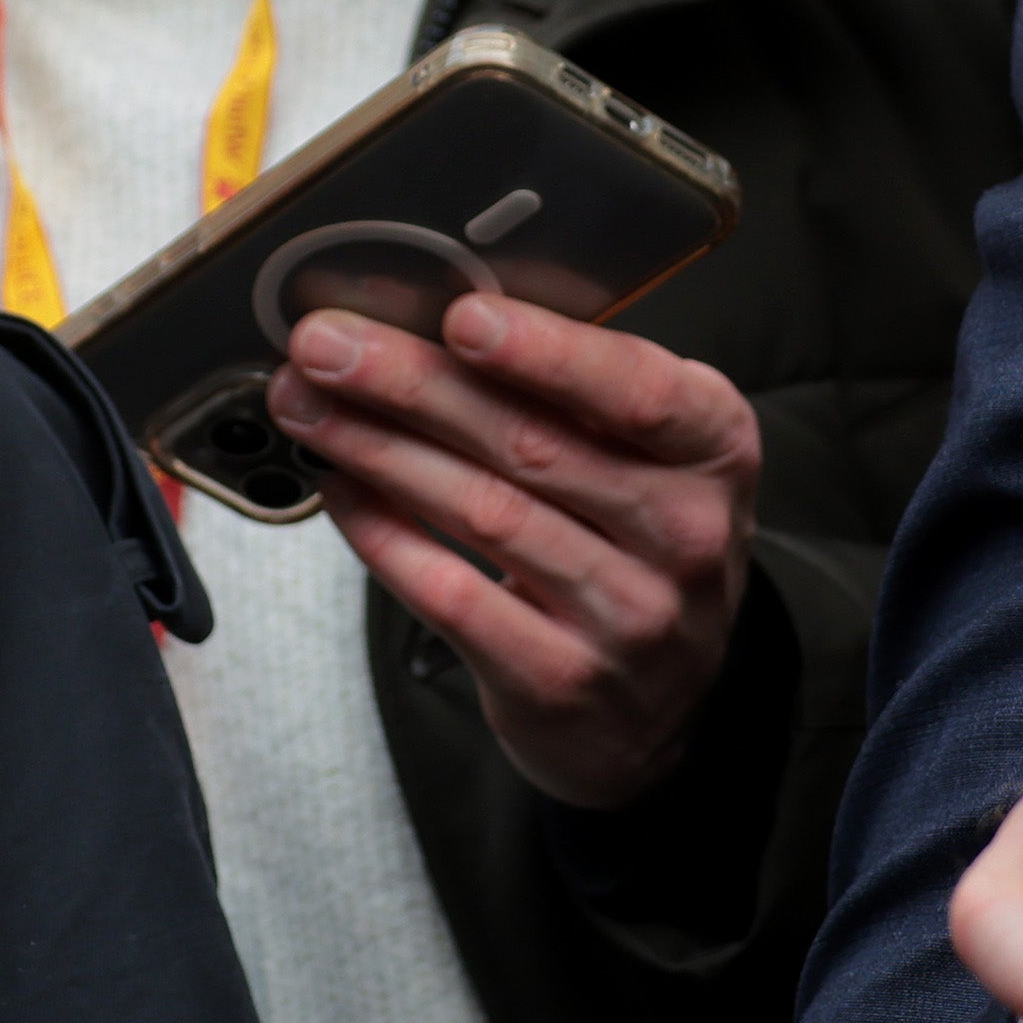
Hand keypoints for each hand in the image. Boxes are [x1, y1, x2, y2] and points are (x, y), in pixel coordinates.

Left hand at [268, 295, 760, 810]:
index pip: (640, 392)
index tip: (462, 317)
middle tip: (325, 344)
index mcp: (715, 449)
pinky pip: (452, 594)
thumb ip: (576, 393)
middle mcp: (686, 533)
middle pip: (533, 445)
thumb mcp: (652, 457)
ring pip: (483, 514)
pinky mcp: (560, 678)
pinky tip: (340, 489)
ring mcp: (628, 615)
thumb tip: (431, 316)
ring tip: (307, 405)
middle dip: (413, 384)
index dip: (548, 353)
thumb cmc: (637, 544)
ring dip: (379, 450)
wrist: (660, 706)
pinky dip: (384, 535)